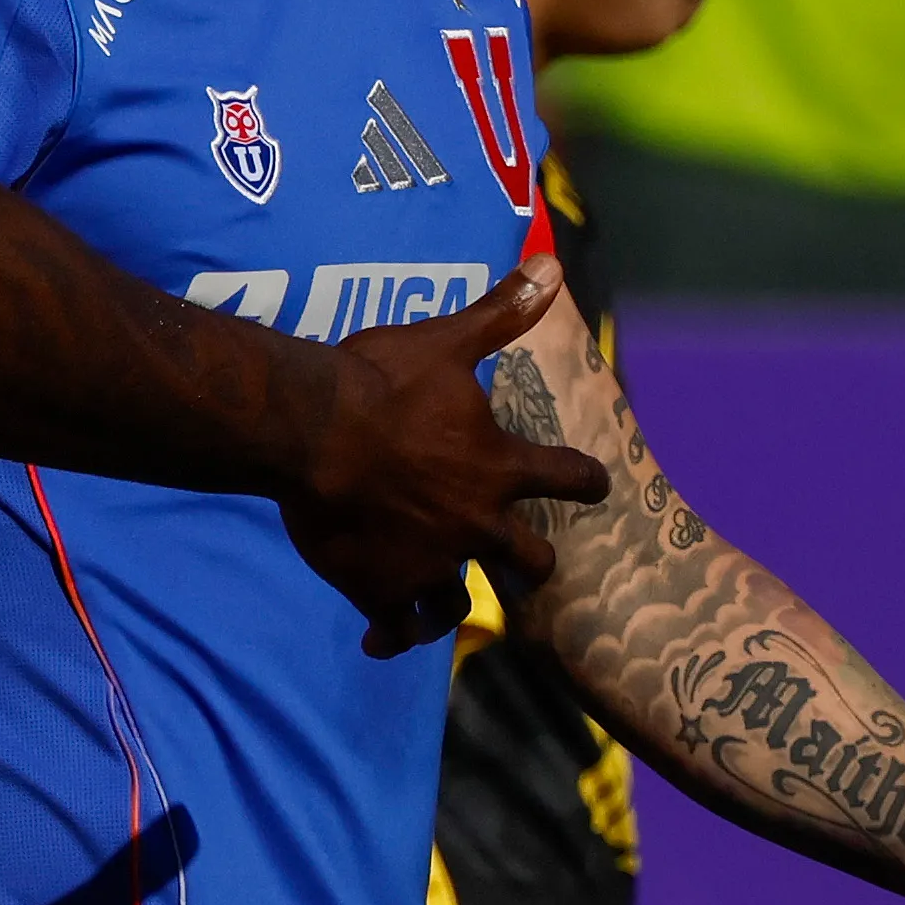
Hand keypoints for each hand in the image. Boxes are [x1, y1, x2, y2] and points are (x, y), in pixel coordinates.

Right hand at [280, 255, 608, 654]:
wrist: (310, 432)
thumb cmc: (379, 382)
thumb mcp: (445, 341)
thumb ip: (502, 314)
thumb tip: (551, 265)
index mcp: (499, 468)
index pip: (567, 477)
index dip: (584, 479)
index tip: (594, 484)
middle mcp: (476, 525)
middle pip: (528, 562)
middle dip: (529, 562)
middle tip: (523, 562)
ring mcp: (431, 564)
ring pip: (461, 602)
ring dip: (455, 601)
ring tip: (442, 603)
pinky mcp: (382, 591)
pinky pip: (397, 628)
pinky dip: (393, 635)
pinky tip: (381, 639)